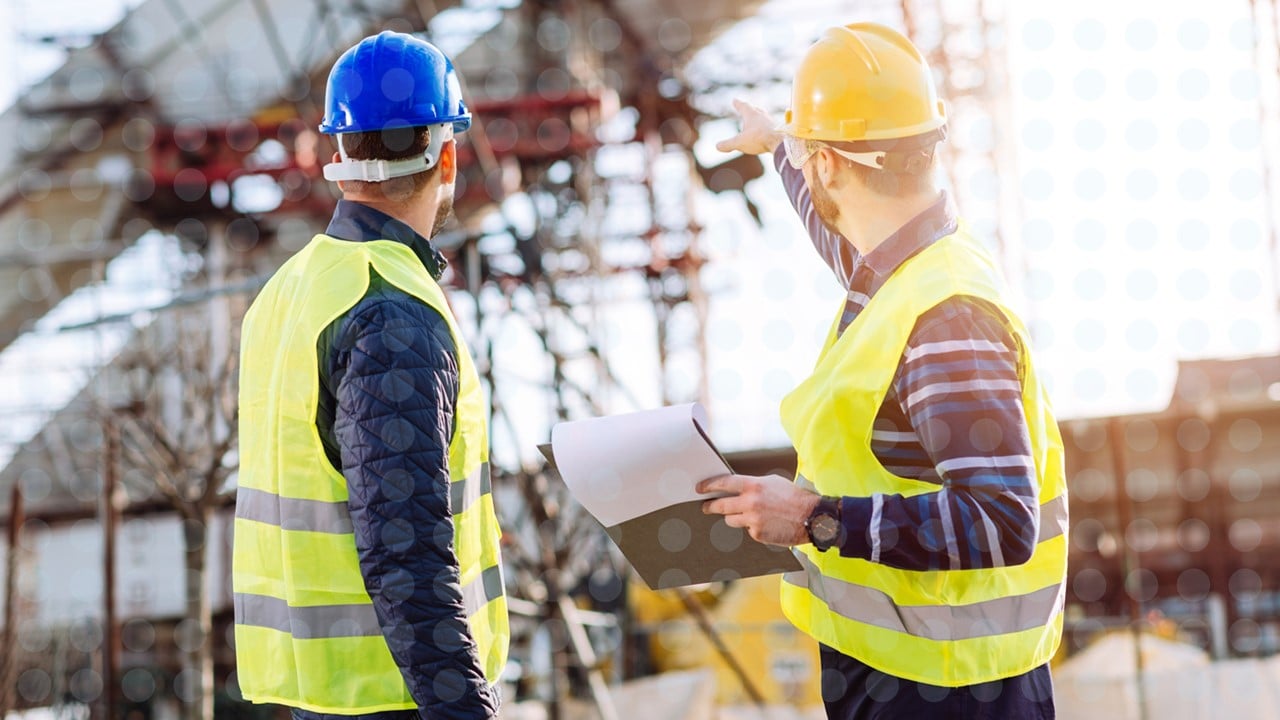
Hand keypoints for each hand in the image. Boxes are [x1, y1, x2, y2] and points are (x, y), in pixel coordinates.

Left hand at [698, 473, 820, 546]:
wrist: (813, 517)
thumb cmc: (794, 497)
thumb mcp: (773, 482)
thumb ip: (753, 485)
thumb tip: (736, 489)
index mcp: (754, 486)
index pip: (724, 483)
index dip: (709, 485)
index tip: (700, 488)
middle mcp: (751, 503)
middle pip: (721, 506)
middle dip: (710, 507)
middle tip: (705, 507)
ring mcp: (753, 520)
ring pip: (731, 521)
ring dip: (734, 518)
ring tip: (744, 515)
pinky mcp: (758, 535)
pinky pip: (748, 531)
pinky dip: (753, 528)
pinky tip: (766, 525)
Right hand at [715, 99, 782, 155]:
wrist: (780, 142)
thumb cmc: (759, 139)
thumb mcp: (739, 143)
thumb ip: (728, 144)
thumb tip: (717, 146)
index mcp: (751, 114)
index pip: (743, 106)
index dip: (738, 103)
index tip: (734, 100)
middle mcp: (762, 115)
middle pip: (755, 109)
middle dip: (749, 108)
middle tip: (746, 106)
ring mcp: (771, 121)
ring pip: (764, 116)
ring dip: (759, 116)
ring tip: (757, 118)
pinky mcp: (778, 129)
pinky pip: (770, 125)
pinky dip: (766, 126)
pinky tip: (767, 130)